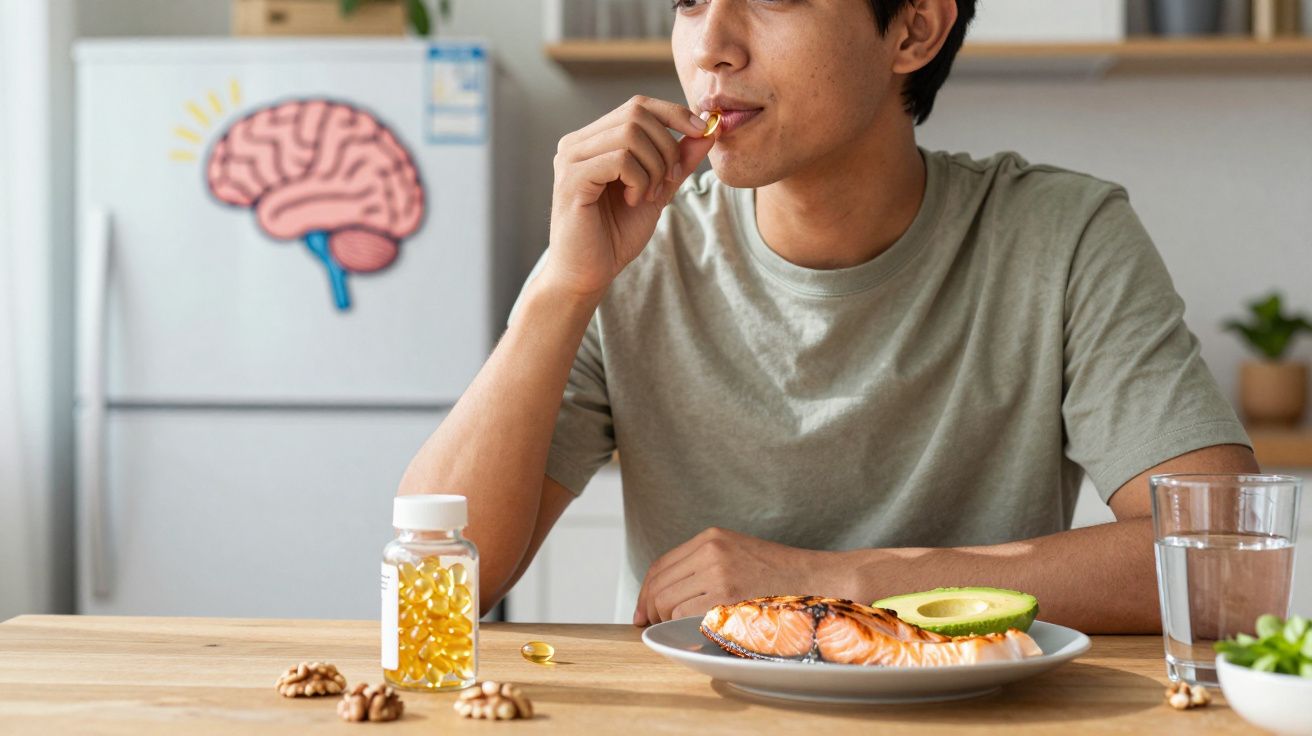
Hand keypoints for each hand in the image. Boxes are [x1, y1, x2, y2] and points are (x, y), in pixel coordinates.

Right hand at [543, 96, 716, 300]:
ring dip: (654, 167)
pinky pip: (620, 159)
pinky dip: (639, 180)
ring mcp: (570, 158)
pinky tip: (633, 201)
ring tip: (648, 196)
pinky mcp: (571, 178)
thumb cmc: (615, 235)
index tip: (701, 132)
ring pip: (631, 134)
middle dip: (667, 147)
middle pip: (637, 113)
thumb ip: (678, 161)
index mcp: (594, 140)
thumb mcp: (657, 192)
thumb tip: (708, 130)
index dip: (674, 113)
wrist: (588, 273)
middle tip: (668, 182)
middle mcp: (577, 143)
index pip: (638, 105)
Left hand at [633, 527, 837, 625]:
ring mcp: (718, 572)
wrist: (821, 579)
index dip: (646, 592)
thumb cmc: (782, 577)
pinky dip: (683, 630)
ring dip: (666, 623)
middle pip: (658, 585)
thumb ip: (704, 567)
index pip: (661, 565)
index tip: (642, 612)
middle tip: (654, 628)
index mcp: (712, 538)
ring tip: (681, 631)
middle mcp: (711, 550)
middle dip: (650, 611)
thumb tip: (664, 598)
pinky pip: (683, 617)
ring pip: (667, 603)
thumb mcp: (739, 556)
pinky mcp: (726, 595)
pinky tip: (698, 633)